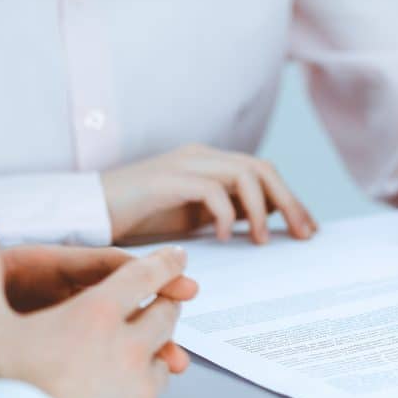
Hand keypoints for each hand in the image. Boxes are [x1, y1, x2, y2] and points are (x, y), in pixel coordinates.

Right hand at [0, 218, 197, 397]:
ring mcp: (142, 390)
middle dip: (166, 305)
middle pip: (164, 317)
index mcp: (96, 317)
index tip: (178, 257)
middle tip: (164, 302)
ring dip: (158, 350)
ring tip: (145, 351)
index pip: (141, 277)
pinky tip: (127, 397)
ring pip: (163, 359)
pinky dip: (146, 393)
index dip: (163, 262)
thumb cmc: (2, 392)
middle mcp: (129, 349)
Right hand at [101, 144, 317, 244]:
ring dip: (261, 209)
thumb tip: (268, 224)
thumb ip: (228, 214)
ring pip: (244, 175)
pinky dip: (226, 213)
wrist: (88, 214)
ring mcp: (184, 164)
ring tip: (262, 240)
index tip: (309, 230)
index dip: (291, 200)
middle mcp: (201, 157)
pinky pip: (212, 189)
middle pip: (263, 170)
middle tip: (304, 235)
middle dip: (289, 203)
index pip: (264, 174)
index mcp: (210, 164)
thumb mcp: (194, 219)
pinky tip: (227, 236)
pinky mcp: (167, 179)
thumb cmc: (138, 221)